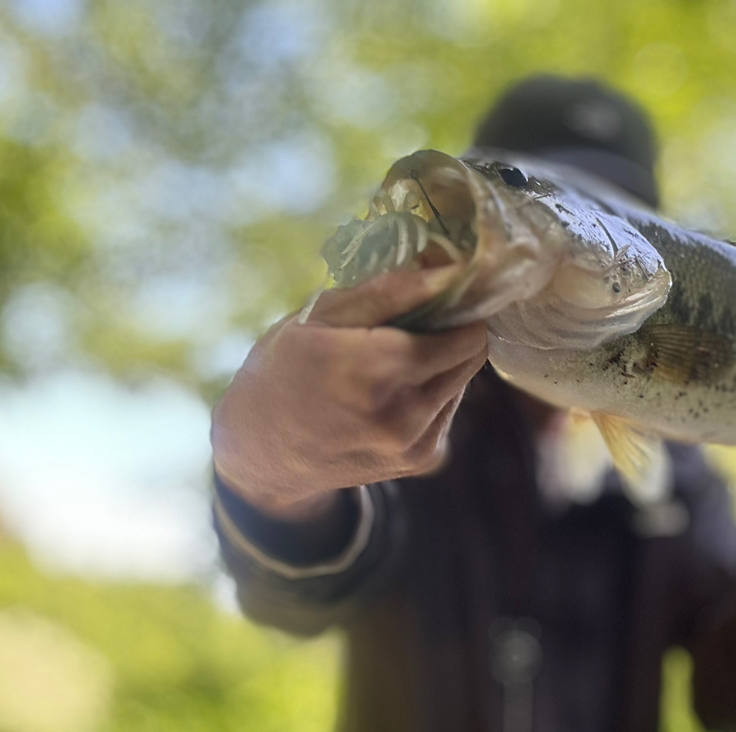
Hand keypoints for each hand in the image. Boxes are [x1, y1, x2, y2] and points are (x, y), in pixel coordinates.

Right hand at [211, 265, 486, 520]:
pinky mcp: (423, 460)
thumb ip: (389, 291)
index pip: (464, 332)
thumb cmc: (283, 370)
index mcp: (374, 370)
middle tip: (418, 319)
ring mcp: (415, 443)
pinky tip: (392, 388)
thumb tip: (448, 267)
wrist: (265, 453)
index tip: (441, 289)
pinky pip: (448, 407)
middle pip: (471, 355)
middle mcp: (403, 413)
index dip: (458, 304)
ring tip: (395, 355)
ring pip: (462, 380)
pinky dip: (432, 390)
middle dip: (453, 330)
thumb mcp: (320, 316)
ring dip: (442, 360)